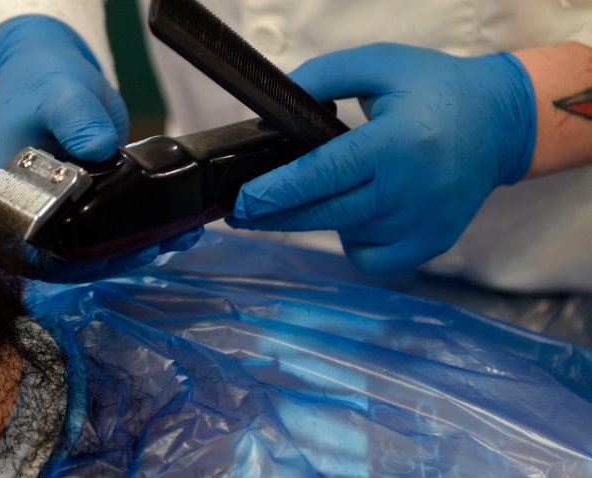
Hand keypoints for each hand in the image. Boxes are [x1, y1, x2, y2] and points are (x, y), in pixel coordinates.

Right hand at [0, 16, 199, 281]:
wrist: (51, 72)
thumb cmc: (44, 81)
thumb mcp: (61, 93)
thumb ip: (77, 116)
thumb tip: (99, 146)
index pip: (28, 248)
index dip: (68, 260)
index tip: (109, 255)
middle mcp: (16, 214)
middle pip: (58, 257)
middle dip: (106, 260)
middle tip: (150, 248)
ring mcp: (46, 214)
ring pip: (83, 251)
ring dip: (125, 253)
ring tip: (169, 240)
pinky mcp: (74, 210)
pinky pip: (98, 235)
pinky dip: (131, 238)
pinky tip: (171, 233)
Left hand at [228, 43, 535, 273]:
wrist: (500, 123)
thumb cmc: (436, 90)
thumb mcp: (381, 65)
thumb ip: (323, 78)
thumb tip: (275, 111)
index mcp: (396, 144)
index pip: (323, 174)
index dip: (277, 190)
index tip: (242, 201)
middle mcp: (409, 191)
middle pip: (323, 214)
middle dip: (273, 215)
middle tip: (241, 211)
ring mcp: (421, 224)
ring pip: (344, 233)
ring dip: (320, 217)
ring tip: (323, 190)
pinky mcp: (430, 244)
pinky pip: (369, 259)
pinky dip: (353, 241)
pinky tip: (358, 215)